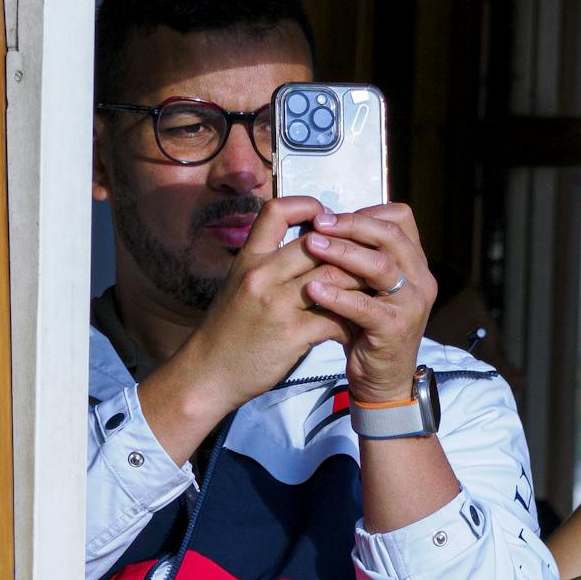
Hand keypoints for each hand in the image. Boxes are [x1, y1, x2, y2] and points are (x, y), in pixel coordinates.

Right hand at [162, 196, 351, 423]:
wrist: (207, 373)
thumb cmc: (227, 330)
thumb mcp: (239, 285)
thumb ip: (270, 266)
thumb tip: (310, 248)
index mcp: (248, 259)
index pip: (277, 211)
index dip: (307, 207)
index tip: (327, 219)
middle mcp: (261, 275)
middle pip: (318, 244)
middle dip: (348, 249)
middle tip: (367, 257)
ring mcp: (276, 304)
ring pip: (333, 277)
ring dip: (359, 283)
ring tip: (373, 288)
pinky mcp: (291, 334)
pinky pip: (334, 317)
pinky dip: (351, 320)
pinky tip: (356, 325)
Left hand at [302, 203, 437, 403]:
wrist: (382, 381)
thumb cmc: (367, 329)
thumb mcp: (366, 288)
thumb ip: (356, 259)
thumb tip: (321, 224)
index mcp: (414, 262)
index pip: (399, 219)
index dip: (365, 212)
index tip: (329, 215)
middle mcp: (421, 279)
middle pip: (390, 236)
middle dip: (351, 225)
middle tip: (318, 224)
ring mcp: (413, 304)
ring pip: (380, 267)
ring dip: (343, 253)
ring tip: (311, 246)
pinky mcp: (396, 329)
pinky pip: (365, 306)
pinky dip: (337, 296)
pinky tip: (312, 289)